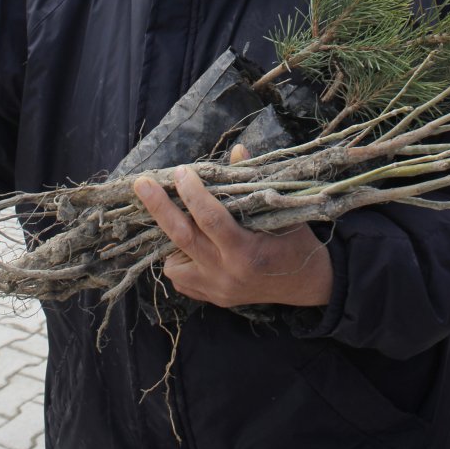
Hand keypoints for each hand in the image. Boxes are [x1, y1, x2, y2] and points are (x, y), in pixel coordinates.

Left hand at [134, 165, 332, 309]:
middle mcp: (226, 274)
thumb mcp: (281, 210)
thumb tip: (237, 150)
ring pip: (174, 262)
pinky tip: (192, 243)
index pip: (210, 219)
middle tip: (142, 183)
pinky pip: (181, 278)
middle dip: (159, 208)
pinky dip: (179, 257)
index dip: (193, 193)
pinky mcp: (212, 298)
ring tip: (178, 216)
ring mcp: (216, 290)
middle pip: (182, 238)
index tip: (182, 171)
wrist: (307, 284)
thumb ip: (254, 182)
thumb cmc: (295, 241)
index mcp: (246, 252)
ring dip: (170, 237)